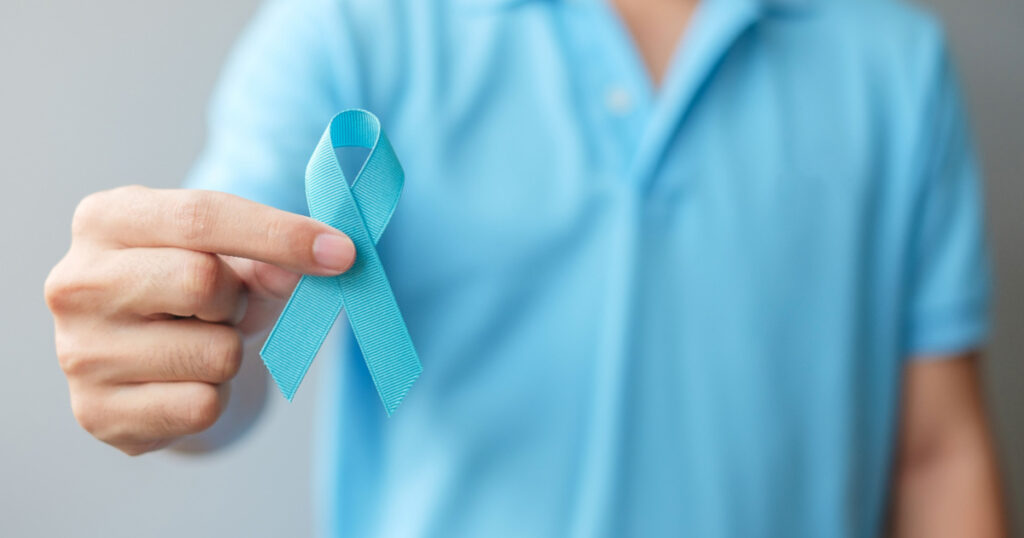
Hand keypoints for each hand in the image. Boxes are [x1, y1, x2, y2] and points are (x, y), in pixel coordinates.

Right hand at [44, 186, 354, 454]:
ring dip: (230, 352)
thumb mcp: (230, 256)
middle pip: (201, 281)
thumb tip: (327, 259)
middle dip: (238, 298)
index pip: (200, 216)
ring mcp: (78, 352)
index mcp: (104, 219)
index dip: (280, 234)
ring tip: (201, 344)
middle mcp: (75, 282)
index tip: (342, 252)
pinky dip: (216, 397)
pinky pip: (201, 407)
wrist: (146, 359)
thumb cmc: (193, 290)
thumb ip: (274, 253)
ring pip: (213, 353)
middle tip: (228, 306)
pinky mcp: (96, 414)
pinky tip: (187, 382)